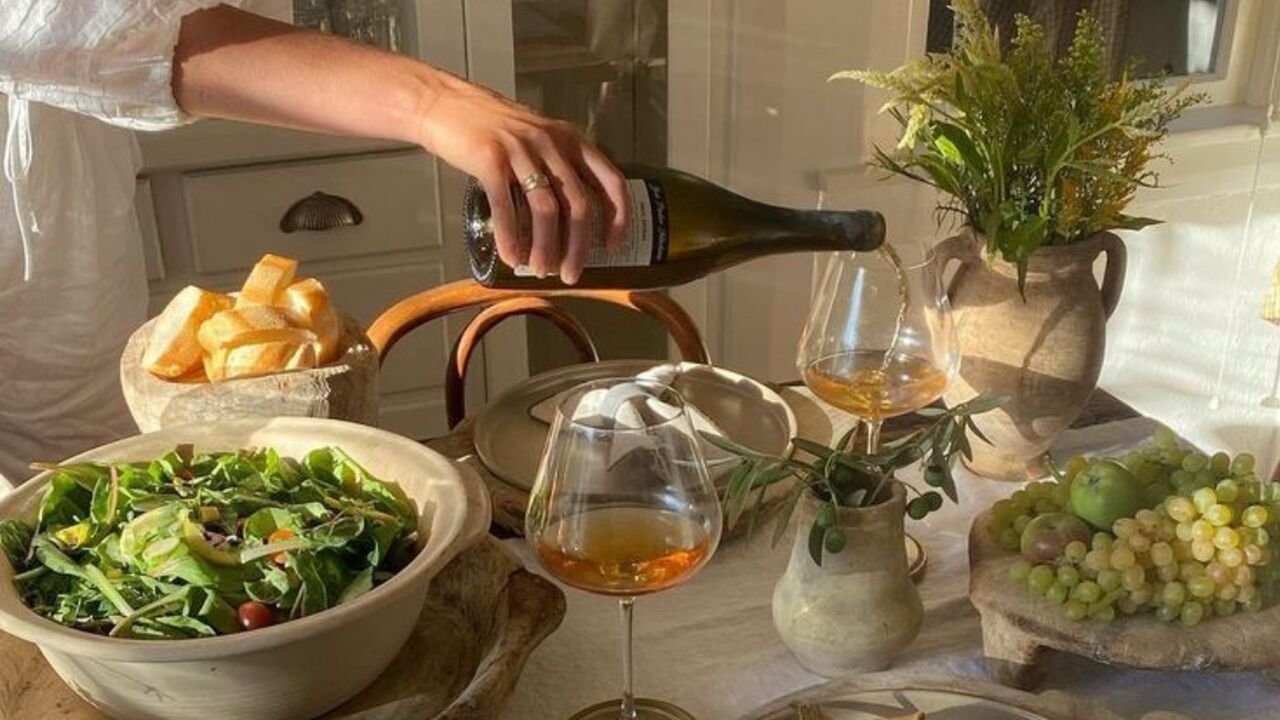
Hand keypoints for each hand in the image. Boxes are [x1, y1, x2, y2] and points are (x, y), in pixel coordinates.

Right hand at [415, 72, 628, 283]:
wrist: (444, 104)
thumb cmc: (491, 128)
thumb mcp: (538, 138)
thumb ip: (559, 167)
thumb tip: (572, 220)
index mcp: (571, 139)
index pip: (611, 180)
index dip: (618, 217)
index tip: (613, 245)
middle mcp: (552, 143)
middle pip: (579, 205)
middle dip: (578, 248)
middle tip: (571, 274)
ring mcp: (521, 149)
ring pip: (546, 210)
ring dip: (546, 248)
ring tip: (540, 271)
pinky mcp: (490, 159)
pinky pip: (506, 207)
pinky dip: (510, 237)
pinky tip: (511, 257)